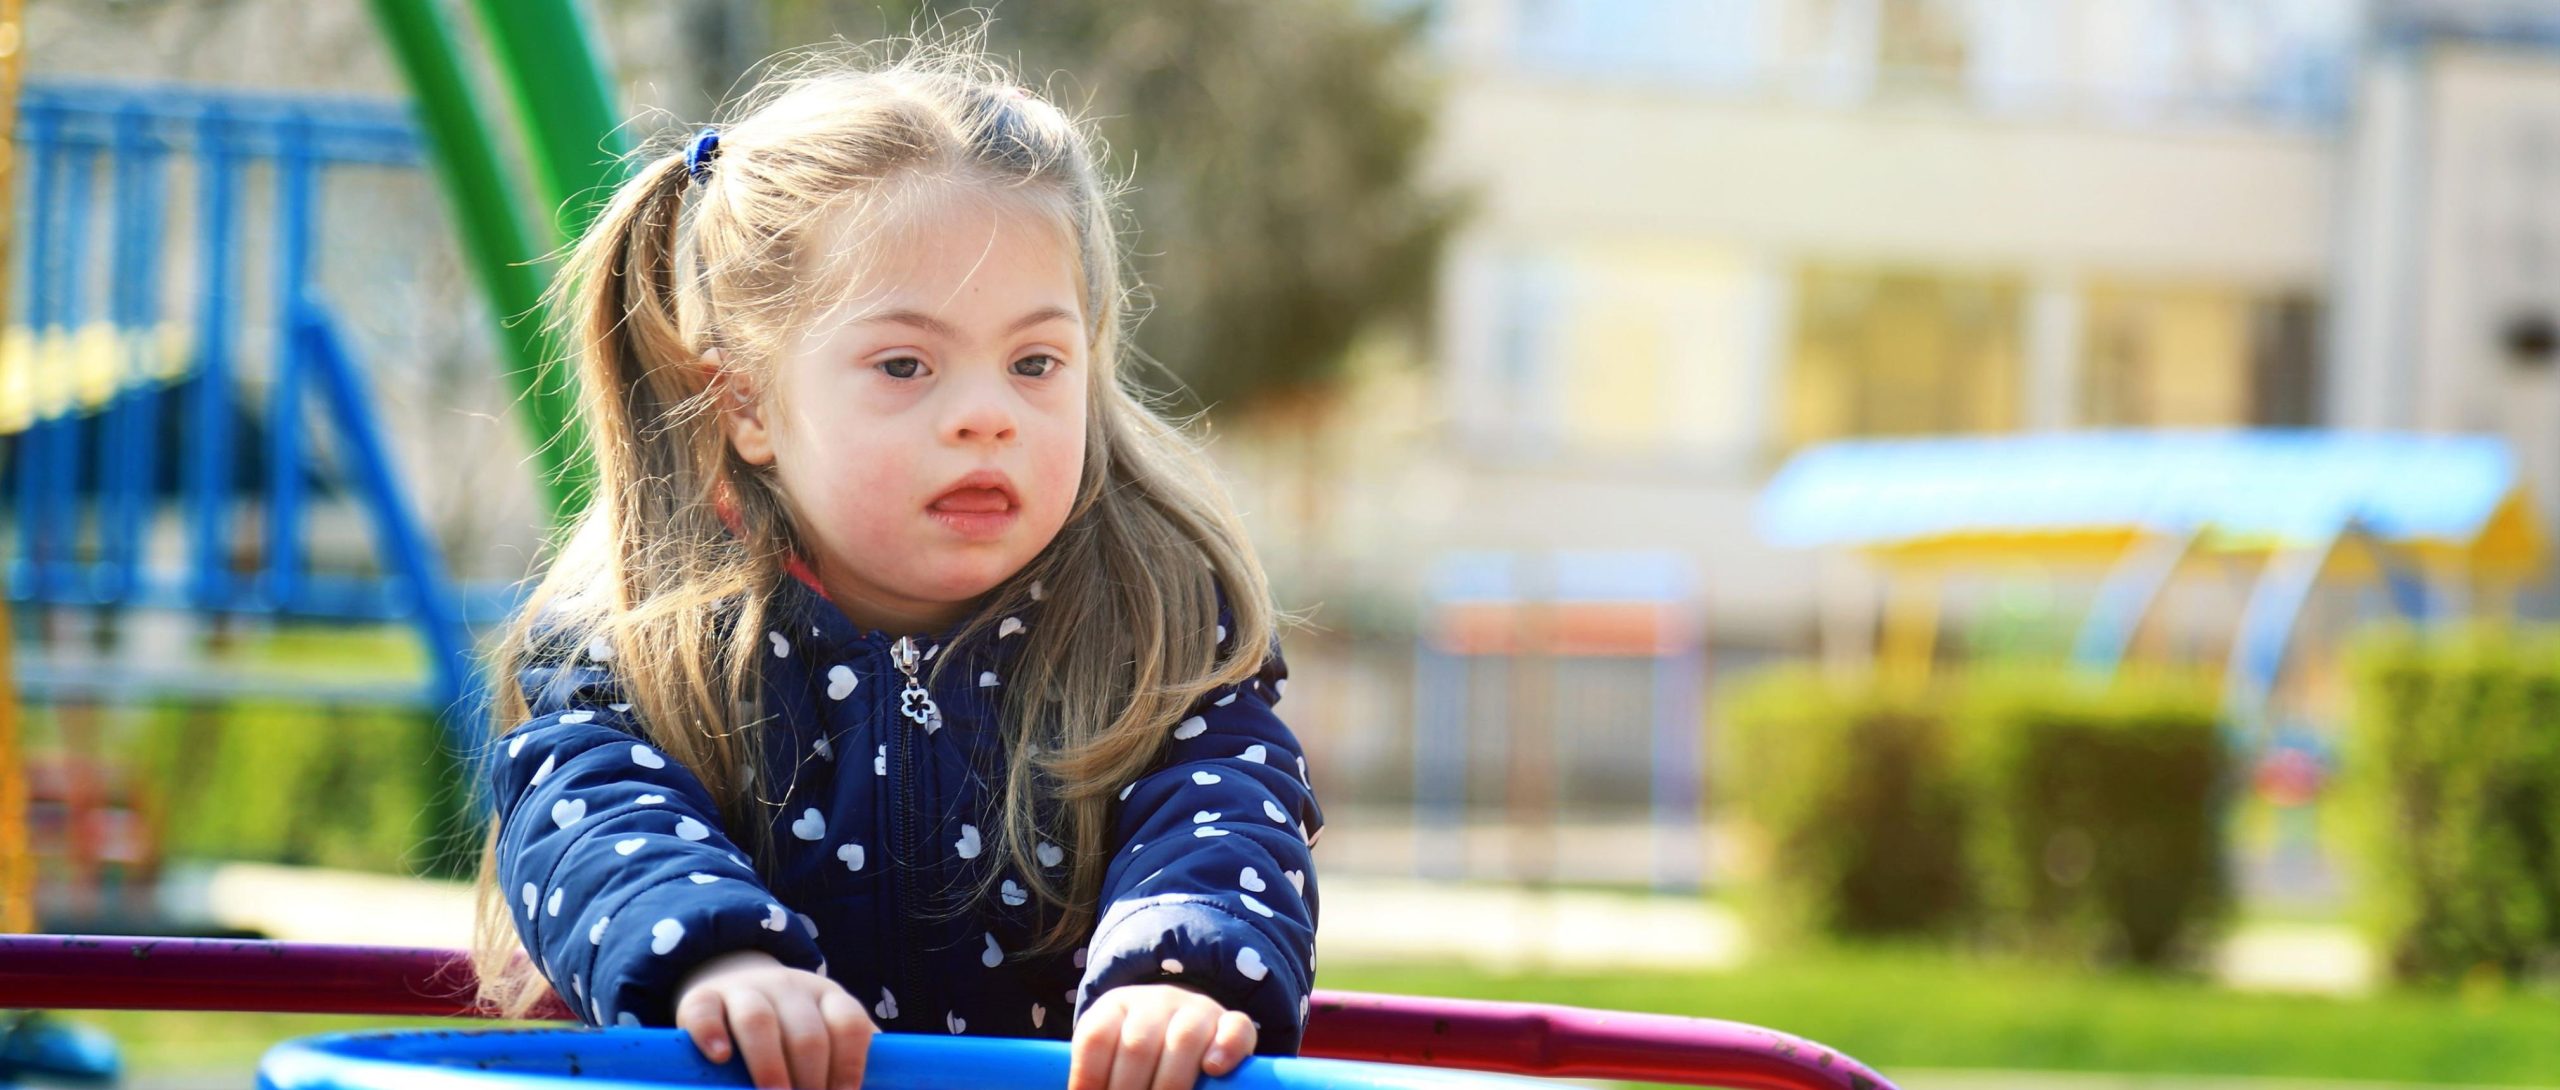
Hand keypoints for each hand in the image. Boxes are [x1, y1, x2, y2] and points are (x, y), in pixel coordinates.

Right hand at [673, 949, 874, 1089]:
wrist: (735, 982)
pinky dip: (710, 1033)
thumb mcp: (825, 1031)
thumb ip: (847, 1058)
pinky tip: (721, 1058)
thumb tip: (884, 1085)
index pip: (849, 1024)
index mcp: (827, 998)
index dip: (851, 1065)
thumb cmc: (790, 1026)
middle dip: (811, 1076)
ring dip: (768, 1064)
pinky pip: (704, 1011)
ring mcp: (744, 990)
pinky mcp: (702, 998)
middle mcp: (789, 989)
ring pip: (758, 1020)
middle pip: (806, 1031)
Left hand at [1069, 983, 1256, 1089]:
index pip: (1096, 1038)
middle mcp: (1155, 1002)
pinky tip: (1212, 1070)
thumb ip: (1100, 1076)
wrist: (1180, 1021)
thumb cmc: (1137, 1054)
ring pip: (1184, 1038)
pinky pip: (1235, 1027)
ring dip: (1170, 1083)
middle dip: (1128, 1089)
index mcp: (1115, 1007)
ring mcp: (1196, 1009)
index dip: (1088, 1077)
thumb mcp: (1111, 1057)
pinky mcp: (1231, 1022)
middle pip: (1138, 1044)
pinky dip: (1225, 1049)